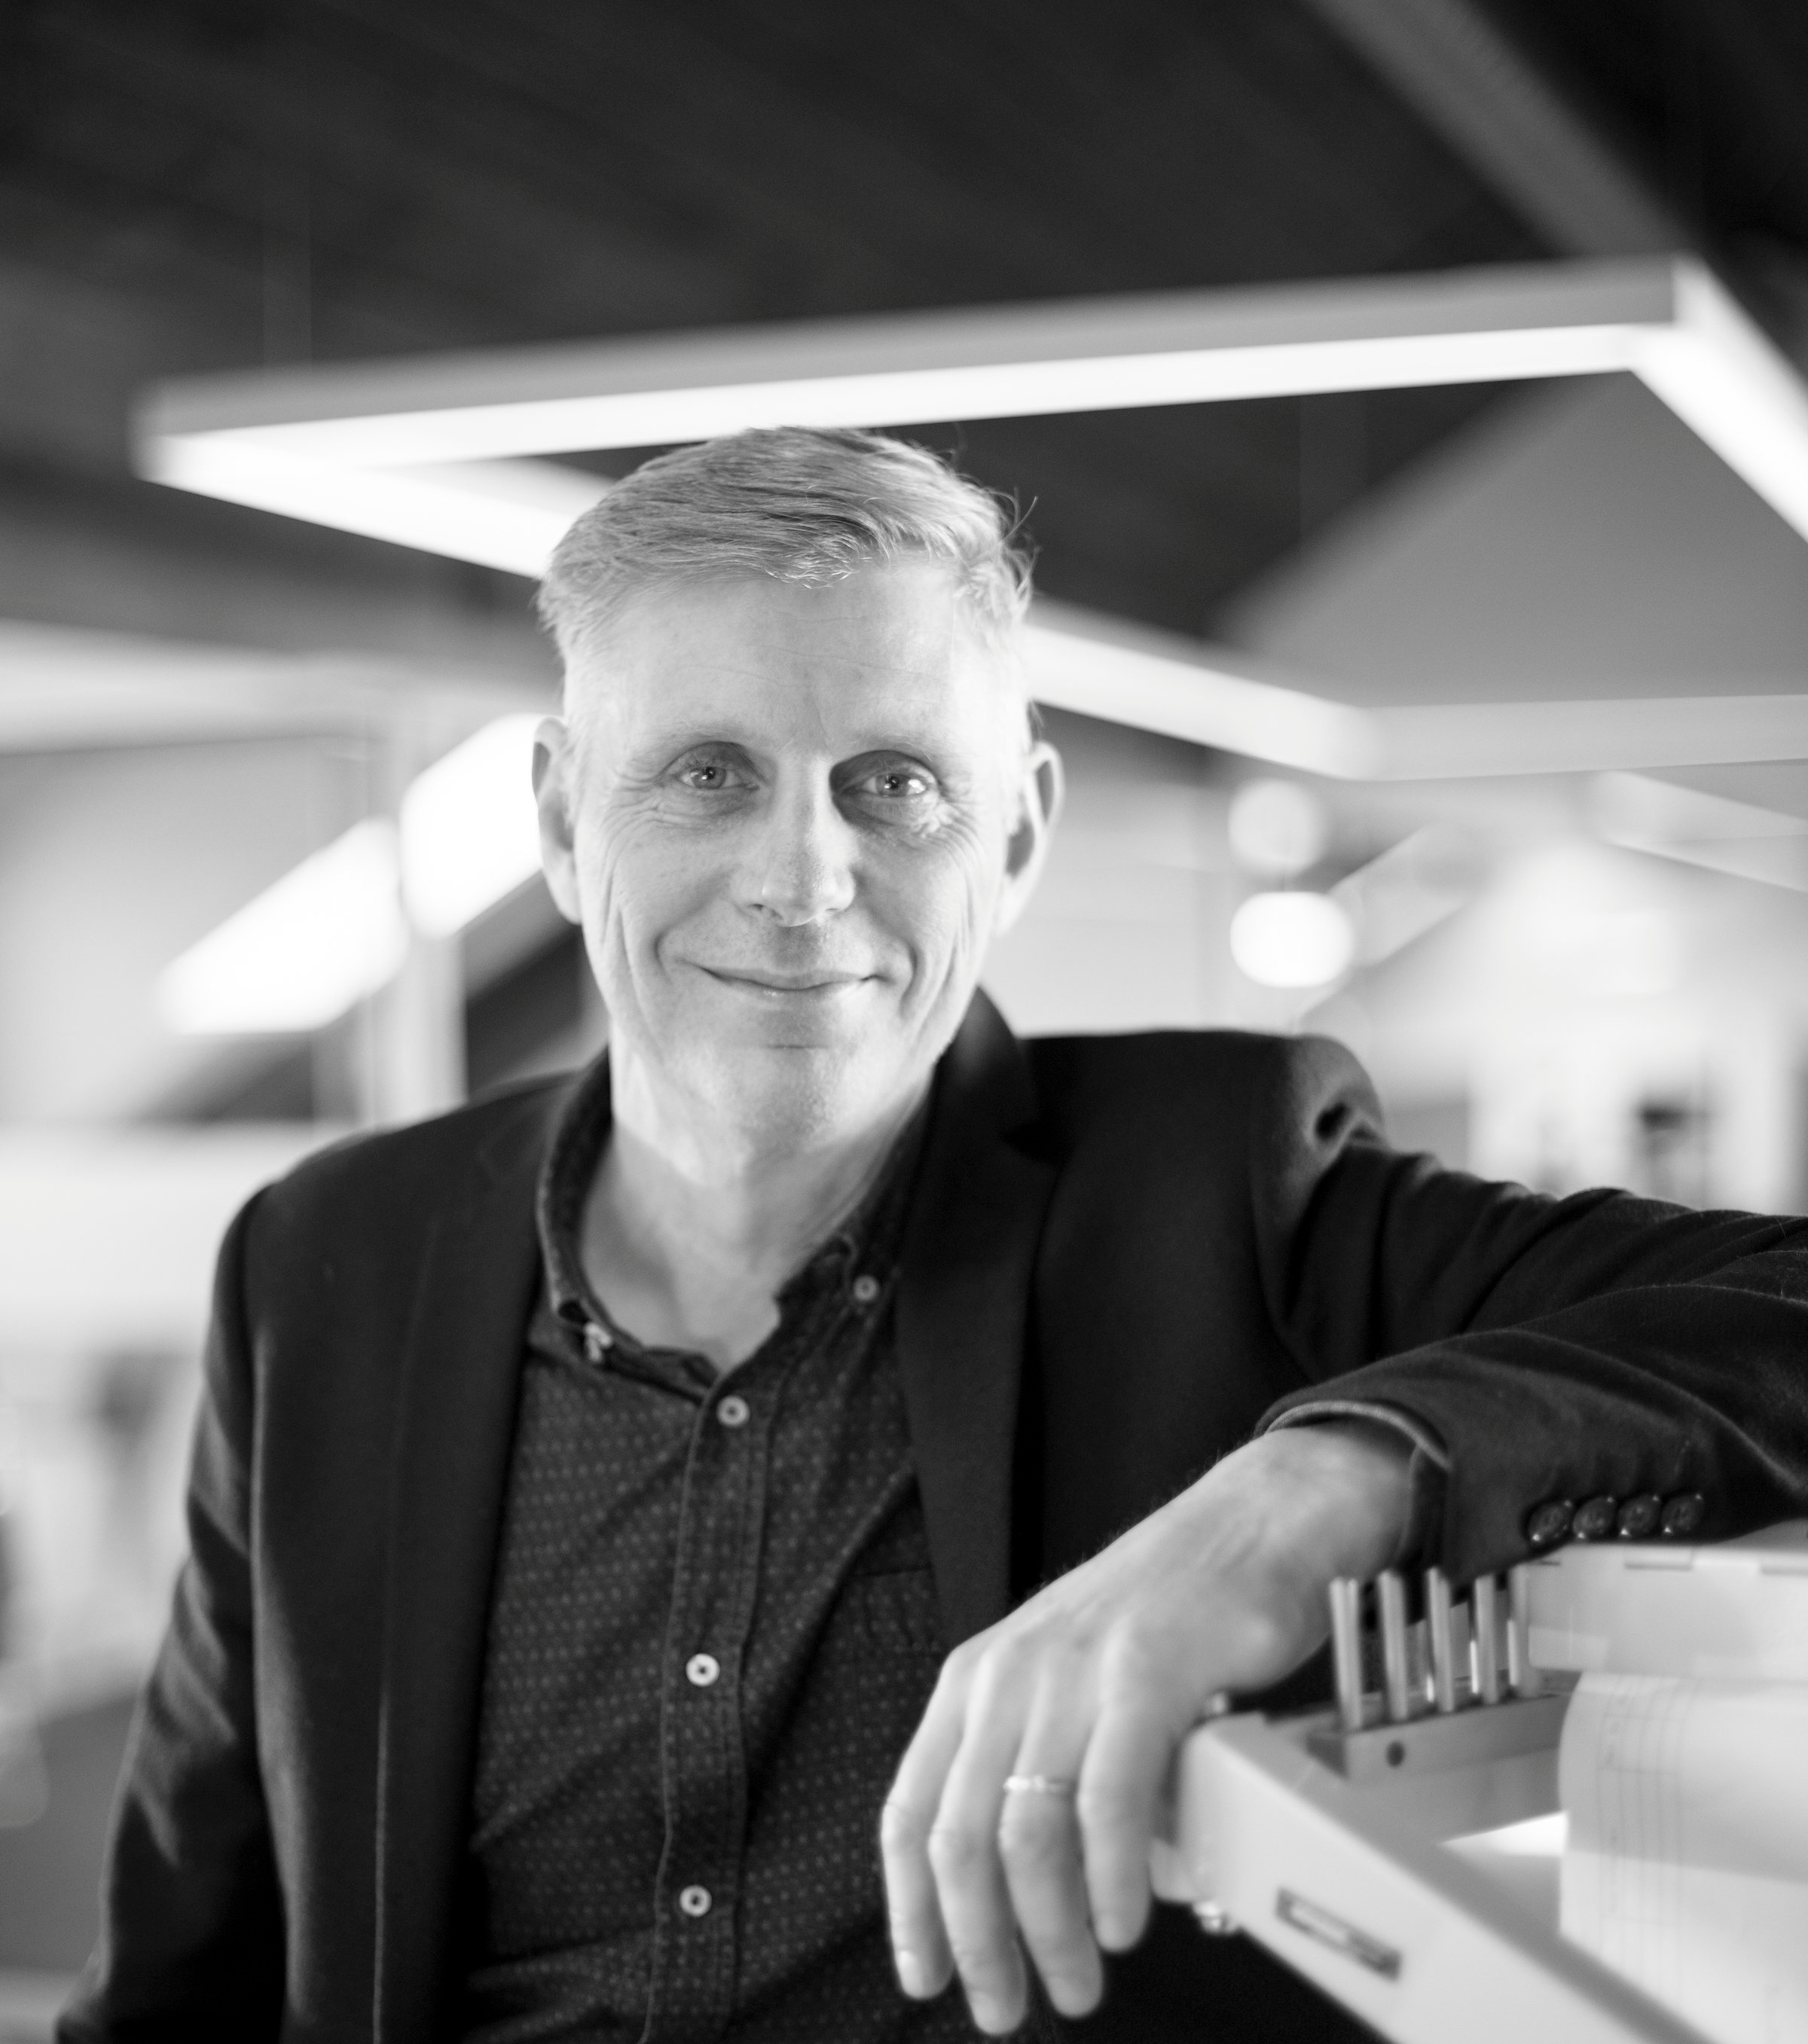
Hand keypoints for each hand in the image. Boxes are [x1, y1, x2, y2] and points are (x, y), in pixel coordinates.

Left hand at [879, 1423, 1412, 2033]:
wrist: (1249, 1528)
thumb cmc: (1166, 1616)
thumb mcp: (1070, 1684)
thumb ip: (1042, 1766)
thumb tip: (1042, 1894)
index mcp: (977, 1679)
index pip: (911, 1809)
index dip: (911, 1908)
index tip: (926, 1975)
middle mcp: (1009, 1673)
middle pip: (961, 1837)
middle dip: (977, 1942)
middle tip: (1005, 2009)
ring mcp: (1072, 1672)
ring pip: (1028, 1833)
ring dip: (1048, 1930)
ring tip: (1078, 1982)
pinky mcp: (1142, 1675)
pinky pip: (1108, 1801)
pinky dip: (1109, 1879)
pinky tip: (1120, 1923)